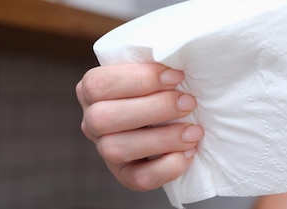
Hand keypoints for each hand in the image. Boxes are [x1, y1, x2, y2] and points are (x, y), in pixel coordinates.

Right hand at [76, 63, 203, 190]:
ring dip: (163, 139)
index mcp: (93, 90)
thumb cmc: (168, 86)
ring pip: (117, 149)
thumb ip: (159, 62)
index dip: (138, 80)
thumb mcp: (158, 69)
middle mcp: (93, 121)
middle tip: (188, 103)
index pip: (98, 84)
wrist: (180, 117)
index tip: (176, 76)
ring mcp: (106, 151)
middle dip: (154, 109)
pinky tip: (188, 153)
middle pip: (104, 118)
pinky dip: (167, 167)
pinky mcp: (126, 175)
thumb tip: (179, 57)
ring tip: (194, 131)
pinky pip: (138, 178)